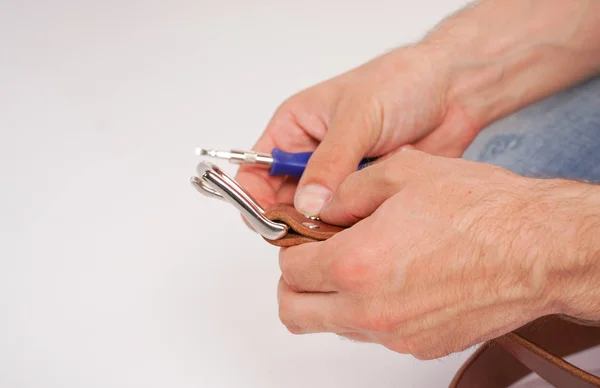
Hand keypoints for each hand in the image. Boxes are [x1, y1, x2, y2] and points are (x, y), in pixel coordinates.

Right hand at [236, 46, 480, 216]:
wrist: (453, 88)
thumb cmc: (400, 82)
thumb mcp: (358, 117)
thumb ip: (330, 163)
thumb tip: (306, 205)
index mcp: (294, 129)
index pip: (255, 171)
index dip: (255, 199)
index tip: (271, 222)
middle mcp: (311, 156)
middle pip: (283, 201)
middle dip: (296, 218)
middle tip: (316, 230)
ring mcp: (338, 177)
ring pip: (318, 215)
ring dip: (331, 221)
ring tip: (352, 217)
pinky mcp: (365, 193)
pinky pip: (351, 219)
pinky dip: (359, 220)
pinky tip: (378, 208)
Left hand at [277, 150, 599, 358]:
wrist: (538, 249)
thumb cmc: (481, 210)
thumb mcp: (401, 173)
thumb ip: (345, 192)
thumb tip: (319, 205)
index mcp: (355, 264)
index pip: (290, 269)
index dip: (291, 248)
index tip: (303, 237)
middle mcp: (370, 309)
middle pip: (296, 312)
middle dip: (295, 284)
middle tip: (314, 258)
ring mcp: (396, 334)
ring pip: (334, 325)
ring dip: (332, 298)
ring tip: (361, 262)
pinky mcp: (422, 346)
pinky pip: (375, 333)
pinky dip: (369, 310)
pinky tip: (395, 278)